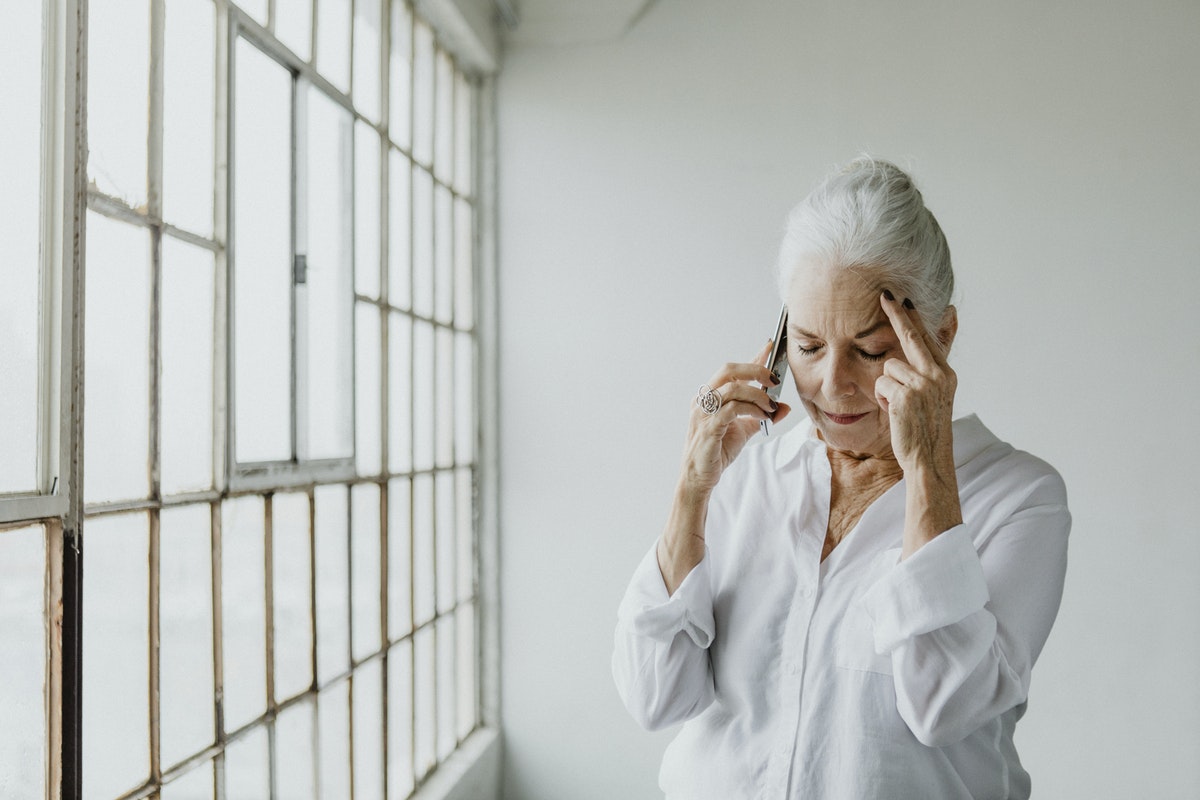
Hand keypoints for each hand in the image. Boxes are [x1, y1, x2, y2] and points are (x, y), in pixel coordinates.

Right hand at [680, 341, 791, 495]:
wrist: (699, 476)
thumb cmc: (716, 451)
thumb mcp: (744, 430)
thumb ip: (762, 416)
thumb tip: (785, 406)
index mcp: (710, 396)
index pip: (733, 370)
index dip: (753, 357)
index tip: (771, 347)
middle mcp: (704, 399)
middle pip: (729, 370)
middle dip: (756, 371)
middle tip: (774, 381)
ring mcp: (704, 412)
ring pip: (732, 388)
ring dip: (757, 395)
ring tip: (770, 407)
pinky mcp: (709, 427)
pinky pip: (732, 409)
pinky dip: (751, 409)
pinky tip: (762, 417)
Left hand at [873, 293, 957, 473]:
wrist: (929, 459)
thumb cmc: (927, 428)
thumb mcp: (936, 396)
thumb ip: (932, 370)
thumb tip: (937, 348)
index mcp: (946, 374)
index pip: (928, 339)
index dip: (913, 319)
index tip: (904, 300)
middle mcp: (939, 375)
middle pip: (912, 337)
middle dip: (898, 315)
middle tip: (885, 295)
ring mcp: (924, 384)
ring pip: (888, 368)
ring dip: (887, 388)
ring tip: (899, 408)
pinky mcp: (906, 395)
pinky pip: (881, 384)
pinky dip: (883, 399)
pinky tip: (895, 414)